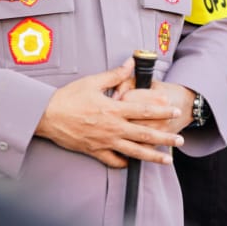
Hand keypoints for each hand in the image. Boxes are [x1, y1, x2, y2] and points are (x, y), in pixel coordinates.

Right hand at [35, 59, 183, 168]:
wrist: (46, 116)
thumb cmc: (68, 97)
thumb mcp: (92, 82)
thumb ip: (115, 75)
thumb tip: (130, 62)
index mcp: (113, 109)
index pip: (144, 110)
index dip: (161, 111)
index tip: (174, 111)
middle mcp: (112, 128)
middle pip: (144, 134)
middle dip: (165, 138)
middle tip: (180, 141)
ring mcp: (105, 142)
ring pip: (134, 152)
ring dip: (153, 156)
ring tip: (168, 160)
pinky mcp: (95, 151)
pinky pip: (113, 161)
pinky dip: (124, 163)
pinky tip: (133, 163)